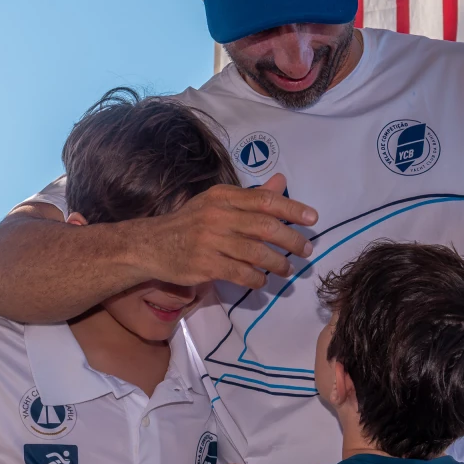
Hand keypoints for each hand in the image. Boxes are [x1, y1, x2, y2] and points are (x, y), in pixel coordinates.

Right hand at [144, 173, 318, 289]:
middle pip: (265, 227)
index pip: (265, 200)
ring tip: (287, 269)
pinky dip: (256, 279)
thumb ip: (252, 196)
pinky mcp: (205, 265)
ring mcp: (211, 241)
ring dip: (278, 263)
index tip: (312, 219)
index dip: (292, 209)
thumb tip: (282, 182)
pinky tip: (263, 281)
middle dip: (291, 240)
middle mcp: (218, 215)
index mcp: (223, 197)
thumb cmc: (190, 223)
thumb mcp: (218, 203)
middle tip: (306, 250)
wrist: (151, 245)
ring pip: (256, 253)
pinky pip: (240, 273)